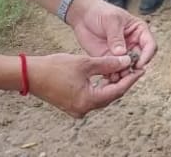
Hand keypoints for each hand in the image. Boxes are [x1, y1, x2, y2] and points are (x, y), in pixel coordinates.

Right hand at [27, 53, 143, 117]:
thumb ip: (108, 64)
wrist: (30, 75)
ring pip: (101, 96)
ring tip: (121, 70)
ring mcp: (77, 109)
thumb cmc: (55, 67)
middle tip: (133, 68)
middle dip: (122, 81)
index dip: (130, 79)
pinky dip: (100, 87)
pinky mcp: (71, 105)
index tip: (141, 69)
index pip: (117, 91)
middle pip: (110, 95)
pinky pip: (92, 97)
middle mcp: (84, 109)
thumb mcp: (85, 63)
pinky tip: (104, 76)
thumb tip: (126, 61)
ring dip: (111, 84)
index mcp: (89, 101)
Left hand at [67, 0, 157, 69]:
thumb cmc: (100, 12)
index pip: (150, 45)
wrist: (83, 16)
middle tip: (125, 72)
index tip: (139, 63)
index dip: (147, 55)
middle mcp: (133, 44)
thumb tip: (121, 53)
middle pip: (140, 60)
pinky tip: (107, 76)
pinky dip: (113, 75)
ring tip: (115, 76)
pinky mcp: (110, 59)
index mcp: (139, 32)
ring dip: (124, 73)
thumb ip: (116, 37)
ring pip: (128, 68)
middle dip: (134, 67)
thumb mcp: (111, 20)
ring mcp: (122, 53)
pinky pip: (115, 71)